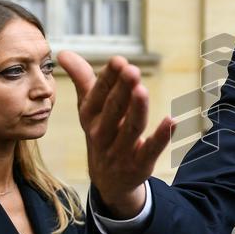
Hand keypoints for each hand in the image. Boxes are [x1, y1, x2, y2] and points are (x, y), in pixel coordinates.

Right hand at [57, 51, 172, 217]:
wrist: (108, 181)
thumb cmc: (101, 133)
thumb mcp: (88, 109)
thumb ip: (82, 80)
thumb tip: (62, 52)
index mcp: (90, 117)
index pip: (98, 95)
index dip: (108, 78)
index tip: (118, 61)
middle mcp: (102, 134)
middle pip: (113, 110)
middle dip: (122, 90)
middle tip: (131, 70)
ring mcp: (120, 151)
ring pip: (131, 129)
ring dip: (137, 110)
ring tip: (142, 90)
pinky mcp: (139, 165)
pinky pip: (151, 150)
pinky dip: (161, 137)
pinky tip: (171, 121)